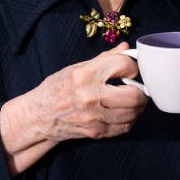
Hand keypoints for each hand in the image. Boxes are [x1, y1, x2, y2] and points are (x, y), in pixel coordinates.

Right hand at [28, 41, 148, 141]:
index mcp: (85, 75)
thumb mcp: (77, 67)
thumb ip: (105, 58)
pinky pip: (124, 127)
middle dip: (142, 91)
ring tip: (133, 99)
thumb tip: (126, 47)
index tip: (131, 69)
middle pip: (134, 95)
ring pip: (132, 113)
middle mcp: (90, 96)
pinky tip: (124, 112)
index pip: (123, 65)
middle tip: (139, 87)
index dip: (132, 66)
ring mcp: (93, 117)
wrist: (38, 116)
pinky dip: (129, 119)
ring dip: (138, 106)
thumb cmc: (57, 88)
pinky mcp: (95, 132)